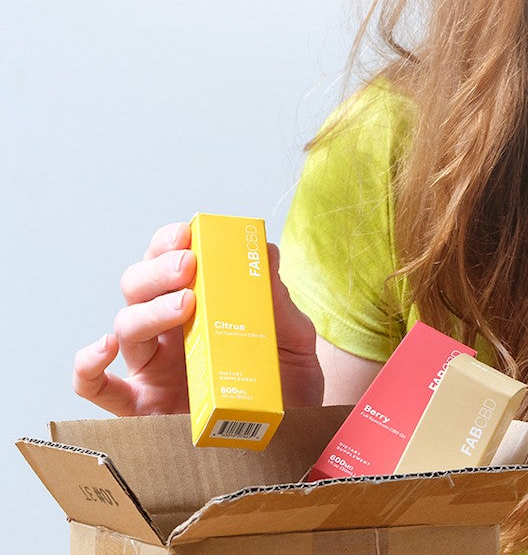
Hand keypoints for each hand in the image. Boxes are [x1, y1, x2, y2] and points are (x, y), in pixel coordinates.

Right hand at [73, 221, 323, 415]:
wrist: (295, 439)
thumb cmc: (287, 387)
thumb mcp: (293, 342)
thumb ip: (278, 303)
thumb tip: (266, 253)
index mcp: (200, 309)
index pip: (170, 265)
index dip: (170, 243)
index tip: (187, 233)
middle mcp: (169, 334)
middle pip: (139, 288)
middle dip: (158, 269)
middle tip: (189, 266)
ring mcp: (152, 370)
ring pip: (125, 327)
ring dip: (148, 310)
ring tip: (184, 305)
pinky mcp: (142, 409)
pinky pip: (96, 388)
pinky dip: (88, 366)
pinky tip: (104, 349)